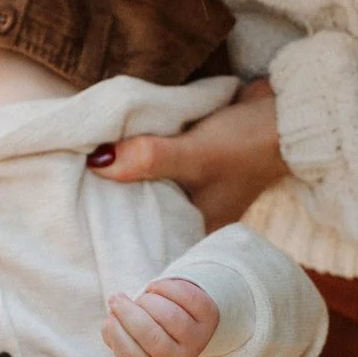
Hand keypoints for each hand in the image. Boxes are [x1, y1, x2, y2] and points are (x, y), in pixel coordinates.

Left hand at [88, 77, 286, 230]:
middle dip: (112, 205)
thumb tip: (96, 163)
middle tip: (71, 198)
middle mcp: (193, 215)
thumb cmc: (247, 144)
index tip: (81, 229)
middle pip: (141, 216)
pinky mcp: (189, 162)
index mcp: (197, 231)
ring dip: (123, 178)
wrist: (287, 110)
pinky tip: (112, 151)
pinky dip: (137, 158)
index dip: (117, 240)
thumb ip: (149, 159)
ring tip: (80, 175)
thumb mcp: (194, 155)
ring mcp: (192, 189)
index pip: (147, 246)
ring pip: (146, 189)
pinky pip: (155, 165)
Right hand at [101, 276, 218, 356]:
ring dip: (146, 300)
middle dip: (127, 312)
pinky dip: (163, 287)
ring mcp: (198, 338)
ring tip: (142, 298)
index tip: (108, 316)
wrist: (188, 322)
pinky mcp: (209, 316)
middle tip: (116, 298)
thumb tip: (109, 323)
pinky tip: (155, 288)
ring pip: (168, 315)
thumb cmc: (150, 330)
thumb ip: (113, 335)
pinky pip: (185, 296)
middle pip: (151, 335)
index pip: (131, 355)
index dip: (115, 332)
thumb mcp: (132, 339)